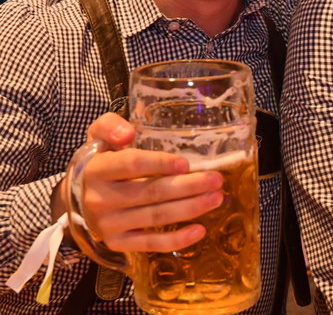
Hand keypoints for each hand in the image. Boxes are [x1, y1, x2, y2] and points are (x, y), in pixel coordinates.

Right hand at [69, 112, 223, 252]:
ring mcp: (109, 225)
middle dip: (188, 186)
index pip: (131, 165)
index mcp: (98, 169)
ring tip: (217, 198)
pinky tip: (200, 230)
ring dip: (190, 208)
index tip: (186, 163)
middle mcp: (101, 199)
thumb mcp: (99, 135)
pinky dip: (177, 239)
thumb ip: (109, 126)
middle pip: (151, 192)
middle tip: (216, 180)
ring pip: (155, 216)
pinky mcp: (117, 243)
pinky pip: (150, 243)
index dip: (159, 163)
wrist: (78, 196)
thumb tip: (128, 133)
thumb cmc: (101, 159)